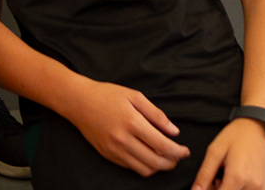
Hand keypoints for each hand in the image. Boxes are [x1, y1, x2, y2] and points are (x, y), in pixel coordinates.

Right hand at [66, 79, 187, 175]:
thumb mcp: (134, 96)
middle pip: (156, 162)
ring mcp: (114, 150)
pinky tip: (148, 156)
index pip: (163, 145)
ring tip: (165, 158)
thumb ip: (156, 114)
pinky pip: (131, 168)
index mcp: (132, 122)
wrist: (78, 102)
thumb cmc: (107, 95)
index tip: (186, 150)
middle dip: (172, 162)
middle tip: (179, 156)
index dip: (179, 151)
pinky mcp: (108, 156)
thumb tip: (174, 132)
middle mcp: (123, 140)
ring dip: (159, 167)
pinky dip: (144, 166)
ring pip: (144, 169)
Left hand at [191, 118, 264, 189]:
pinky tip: (240, 180)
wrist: (258, 127)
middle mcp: (253, 186)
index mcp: (237, 177)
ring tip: (229, 177)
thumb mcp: (215, 151)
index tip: (210, 182)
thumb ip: (204, 174)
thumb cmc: (237, 135)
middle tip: (218, 178)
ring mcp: (263, 188)